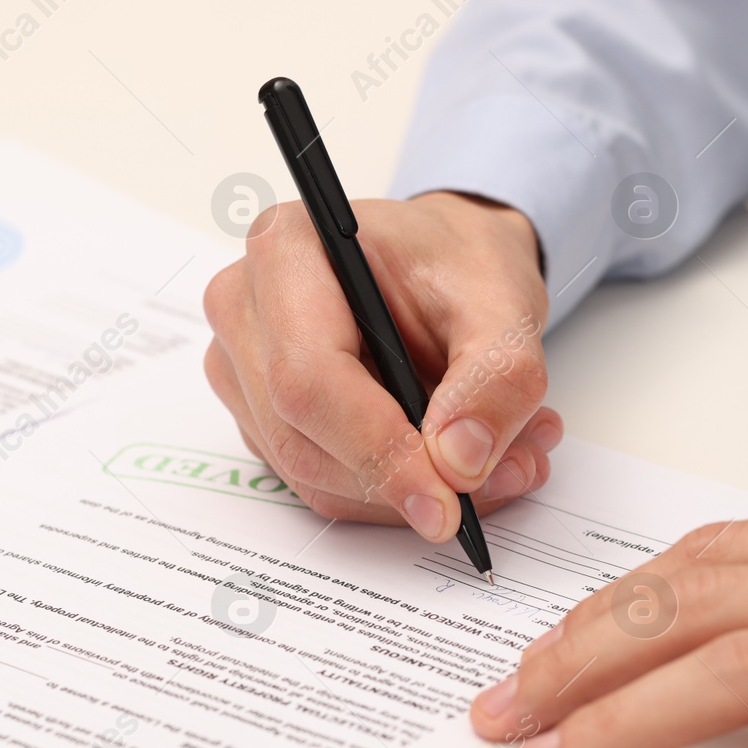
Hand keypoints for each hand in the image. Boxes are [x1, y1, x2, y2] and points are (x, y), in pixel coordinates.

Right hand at [203, 191, 560, 539]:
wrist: (445, 263)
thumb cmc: (456, 262)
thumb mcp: (504, 302)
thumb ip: (497, 377)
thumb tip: (461, 461)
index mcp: (288, 252)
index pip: (307, 378)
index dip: (376, 449)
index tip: (446, 495)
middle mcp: (246, 309)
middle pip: (302, 437)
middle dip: (405, 478)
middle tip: (500, 475)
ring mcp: (244, 369)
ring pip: (312, 475)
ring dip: (408, 492)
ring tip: (499, 461)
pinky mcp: (263, 417)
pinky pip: (320, 483)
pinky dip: (394, 491)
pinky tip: (455, 460)